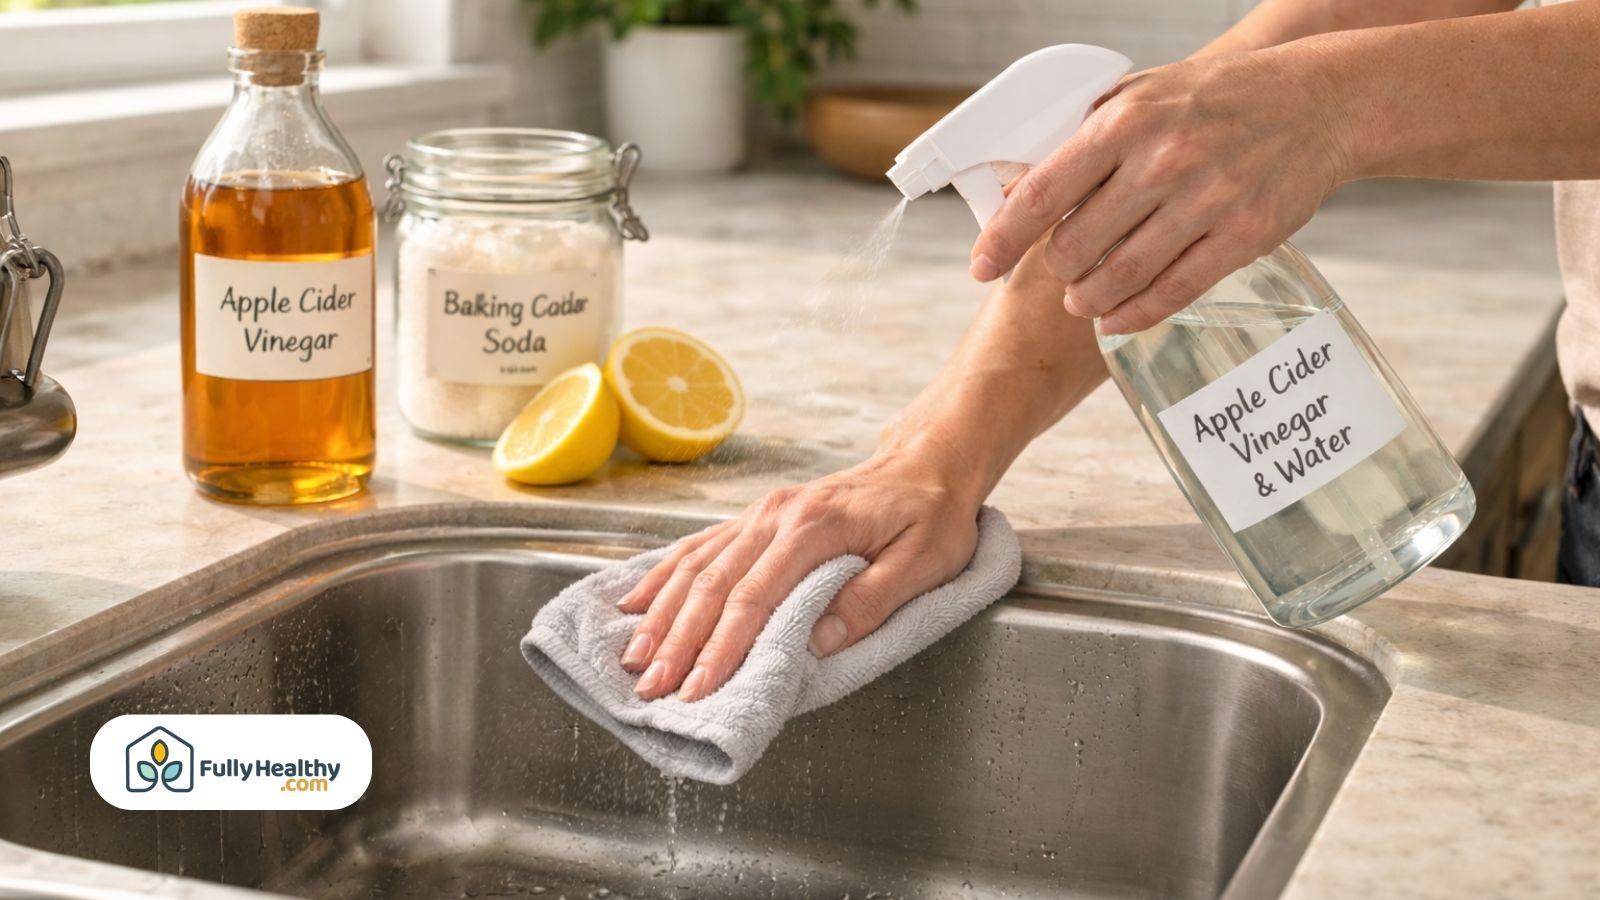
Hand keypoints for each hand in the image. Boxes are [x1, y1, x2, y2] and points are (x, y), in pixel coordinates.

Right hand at [615, 447, 982, 701]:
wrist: (926, 462)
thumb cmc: (932, 514)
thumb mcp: (927, 561)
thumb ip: (874, 599)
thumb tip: (821, 641)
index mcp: (815, 528)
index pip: (755, 596)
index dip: (722, 647)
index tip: (698, 689)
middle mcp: (777, 515)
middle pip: (713, 583)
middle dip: (677, 640)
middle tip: (652, 688)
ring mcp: (763, 513)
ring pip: (697, 564)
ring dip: (661, 613)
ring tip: (633, 658)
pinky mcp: (758, 518)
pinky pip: (701, 545)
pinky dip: (665, 575)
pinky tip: (637, 602)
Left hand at [970, 47, 1354, 333]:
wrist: (1316, 102)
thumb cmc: (1214, 99)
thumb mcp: (1140, 95)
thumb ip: (1083, 138)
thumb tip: (1019, 187)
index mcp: (1124, 121)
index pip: (1042, 192)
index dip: (1003, 238)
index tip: (981, 267)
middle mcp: (1162, 160)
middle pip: (1077, 243)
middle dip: (1056, 269)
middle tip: (1058, 274)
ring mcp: (1206, 200)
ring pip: (1121, 275)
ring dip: (1089, 299)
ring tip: (1080, 301)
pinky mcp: (1243, 235)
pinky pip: (1174, 291)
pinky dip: (1135, 314)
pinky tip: (1115, 321)